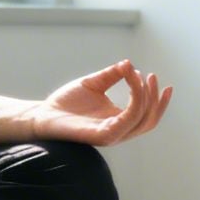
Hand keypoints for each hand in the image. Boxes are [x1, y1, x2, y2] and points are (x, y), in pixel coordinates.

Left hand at [30, 60, 170, 146]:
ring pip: (141, 120)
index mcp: (118, 121)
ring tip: (140, 76)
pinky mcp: (102, 136)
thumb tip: (128, 63)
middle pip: (149, 120)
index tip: (153, 76)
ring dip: (146, 97)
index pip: (146, 115)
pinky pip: (126, 121)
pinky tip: (130, 81)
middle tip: (151, 75)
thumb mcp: (93, 83)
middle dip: (154, 97)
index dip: (156, 99)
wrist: (43, 114)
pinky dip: (133, 100)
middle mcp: (118, 131)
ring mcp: (111, 135)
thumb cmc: (66, 102)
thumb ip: (111, 75)